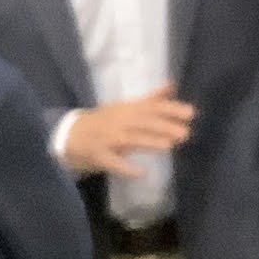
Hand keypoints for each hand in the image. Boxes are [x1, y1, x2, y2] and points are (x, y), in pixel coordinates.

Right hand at [60, 88, 195, 177]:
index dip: (170, 109)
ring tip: (169, 146)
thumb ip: (151, 99)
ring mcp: (107, 138)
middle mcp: (118, 121)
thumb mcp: (126, 108)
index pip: (151, 106)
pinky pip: (112, 162)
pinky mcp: (97, 155)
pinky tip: (141, 172)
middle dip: (164, 126)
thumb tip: (172, 85)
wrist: (67, 134)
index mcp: (126, 109)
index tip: (191, 113)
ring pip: (130, 139)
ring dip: (149, 141)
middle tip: (186, 133)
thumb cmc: (102, 121)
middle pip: (142, 122)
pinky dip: (125, 167)